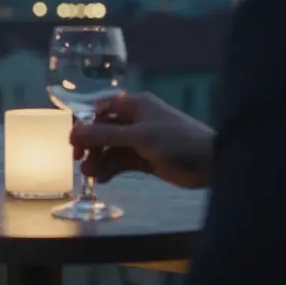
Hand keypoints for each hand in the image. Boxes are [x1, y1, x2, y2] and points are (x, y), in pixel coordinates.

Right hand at [70, 92, 214, 188]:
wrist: (211, 163)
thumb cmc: (176, 141)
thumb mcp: (139, 136)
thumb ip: (105, 135)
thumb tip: (73, 132)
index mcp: (134, 105)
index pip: (100, 109)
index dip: (84, 124)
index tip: (74, 142)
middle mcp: (135, 120)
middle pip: (102, 130)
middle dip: (91, 146)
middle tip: (81, 162)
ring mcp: (139, 140)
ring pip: (110, 148)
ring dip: (99, 160)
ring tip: (93, 175)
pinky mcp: (144, 159)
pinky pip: (120, 161)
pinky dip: (110, 169)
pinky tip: (104, 179)